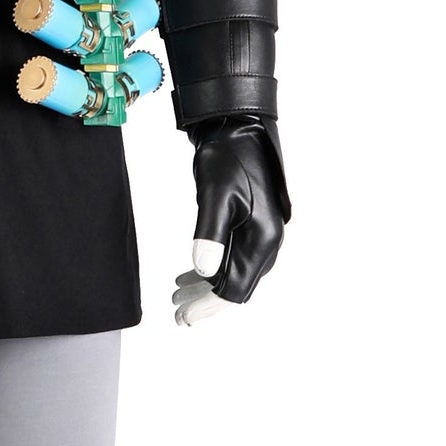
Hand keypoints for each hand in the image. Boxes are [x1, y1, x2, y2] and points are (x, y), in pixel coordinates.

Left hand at [172, 116, 289, 324]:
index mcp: (263, 238)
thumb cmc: (227, 157)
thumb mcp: (214, 194)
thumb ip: (210, 234)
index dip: (209, 306)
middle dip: (206, 302)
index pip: (235, 287)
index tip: (183, 317)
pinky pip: (235, 259)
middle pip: (238, 286)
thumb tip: (203, 272)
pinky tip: (191, 273)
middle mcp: (268, 241)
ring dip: (207, 287)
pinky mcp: (253, 226)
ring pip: (235, 274)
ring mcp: (262, 234)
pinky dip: (212, 270)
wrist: (238, 128)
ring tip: (177, 294)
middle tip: (176, 313)